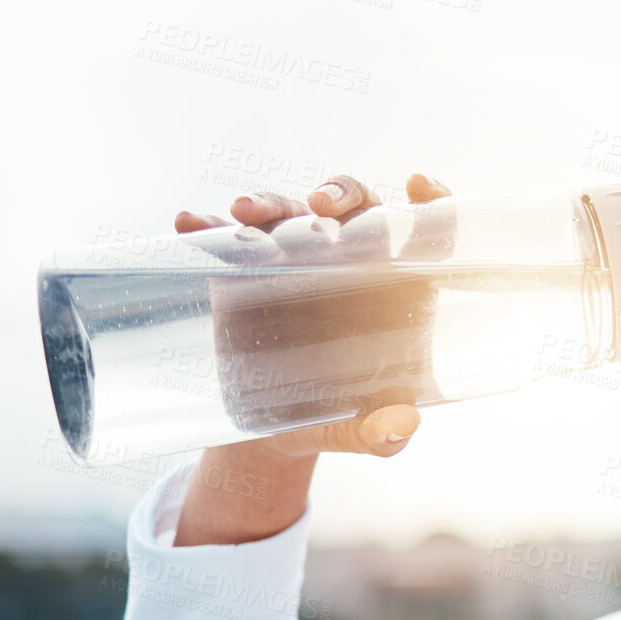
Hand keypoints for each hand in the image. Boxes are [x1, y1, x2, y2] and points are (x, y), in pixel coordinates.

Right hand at [170, 172, 452, 544]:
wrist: (272, 433)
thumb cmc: (338, 420)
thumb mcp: (365, 434)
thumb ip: (385, 431)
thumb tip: (401, 425)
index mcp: (397, 288)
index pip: (425, 230)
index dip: (430, 202)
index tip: (419, 185)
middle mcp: (350, 262)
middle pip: (356, 207)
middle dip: (341, 194)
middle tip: (322, 206)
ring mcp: (296, 260)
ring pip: (290, 213)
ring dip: (270, 203)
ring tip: (244, 213)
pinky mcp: (246, 271)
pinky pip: (228, 240)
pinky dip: (208, 227)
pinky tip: (189, 223)